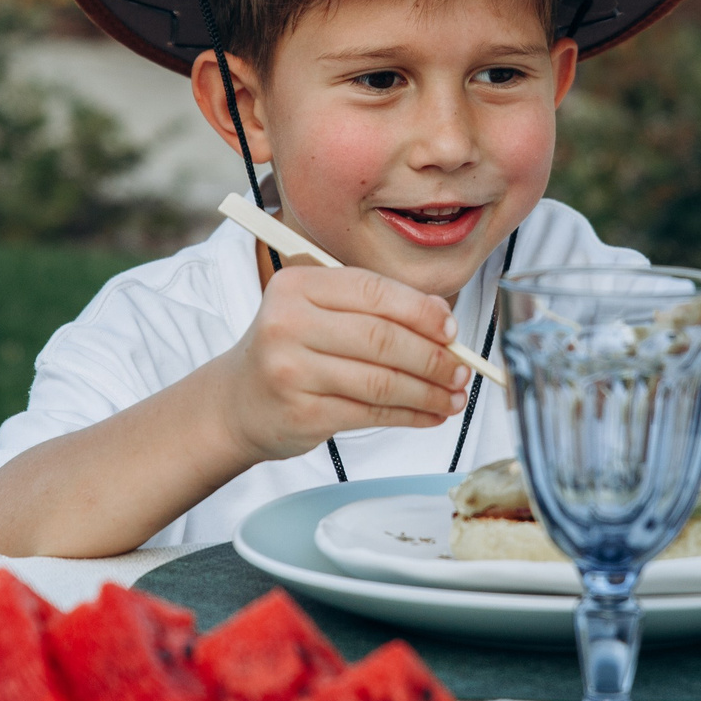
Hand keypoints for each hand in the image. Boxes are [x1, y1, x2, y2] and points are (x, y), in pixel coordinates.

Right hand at [218, 265, 470, 463]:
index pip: (373, 291)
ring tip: (453, 396)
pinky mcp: (301, 413)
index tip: (452, 331)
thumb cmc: (291, 350)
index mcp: (297, 285)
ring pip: (381, 381)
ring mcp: (291, 371)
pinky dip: (409, 415)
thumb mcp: (319, 312)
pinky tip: (430, 414)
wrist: (238, 402)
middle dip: (433, 357)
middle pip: (381, 338)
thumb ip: (374, 308)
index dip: (421, 311)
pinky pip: (370, 413)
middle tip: (462, 370)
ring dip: (427, 392)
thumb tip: (442, 319)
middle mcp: (288, 323)